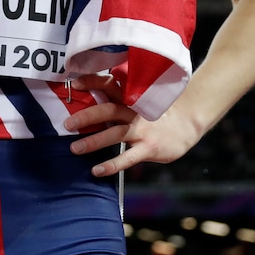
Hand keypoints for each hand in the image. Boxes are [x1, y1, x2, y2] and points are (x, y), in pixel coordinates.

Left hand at [63, 74, 200, 177]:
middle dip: (86, 116)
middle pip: (108, 110)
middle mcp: (135, 112)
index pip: (109, 86)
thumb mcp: (139, 102)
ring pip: (114, 134)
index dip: (92, 83)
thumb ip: (118, 102)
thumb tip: (89, 103)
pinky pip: (127, 158)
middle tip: (67, 124)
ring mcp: (142, 130)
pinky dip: (111, 165)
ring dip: (93, 141)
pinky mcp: (149, 148)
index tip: (74, 84)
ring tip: (74, 148)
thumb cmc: (157, 114)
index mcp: (131, 98)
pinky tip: (97, 171)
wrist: (188, 124)